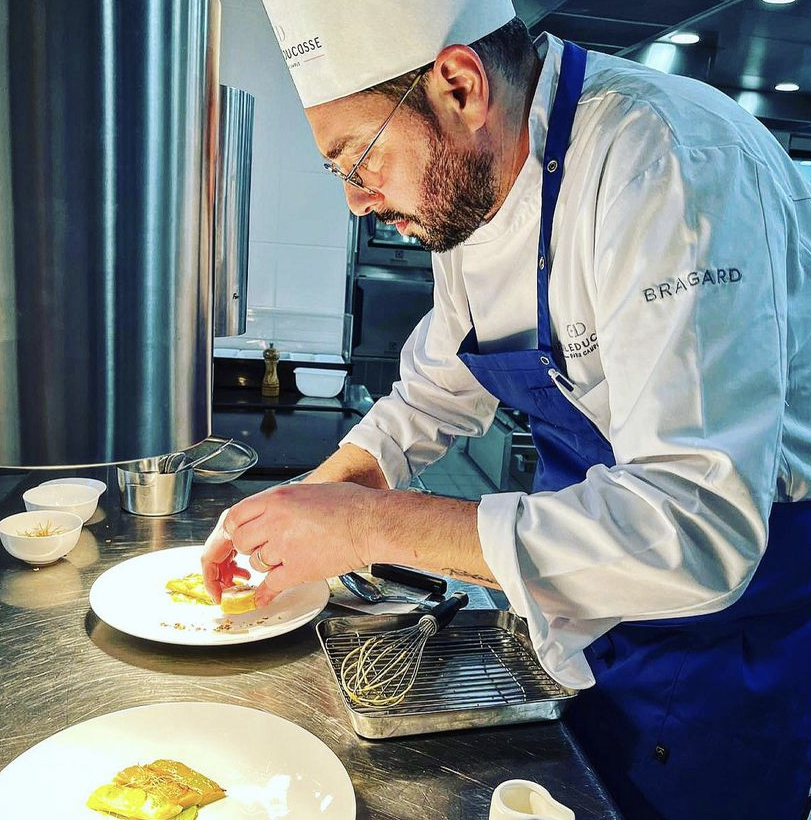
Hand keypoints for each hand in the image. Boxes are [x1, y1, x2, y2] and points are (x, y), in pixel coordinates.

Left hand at [201, 483, 376, 605]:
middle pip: (240, 542)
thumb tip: (268, 518)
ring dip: (267, 565)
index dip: (232, 532)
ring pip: (256, 563)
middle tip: (258, 555)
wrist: (372, 523)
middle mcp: (274, 520)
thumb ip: (281, 505)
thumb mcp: (307, 492)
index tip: (235, 540)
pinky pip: (270, 585)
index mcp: (276, 498)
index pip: (234, 517)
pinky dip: (266, 593)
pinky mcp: (298, 569)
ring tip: (290, 557)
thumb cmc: (350, 505)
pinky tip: (266, 596)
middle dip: (247, 550)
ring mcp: (284, 545)